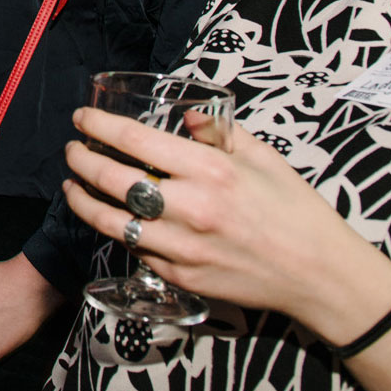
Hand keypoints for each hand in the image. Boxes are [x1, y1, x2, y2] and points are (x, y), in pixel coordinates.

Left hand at [62, 105, 390, 343]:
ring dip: (82, 200)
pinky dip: (118, 230)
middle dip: (81, 160)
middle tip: (72, 149)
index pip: (135, 140)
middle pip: (112, 179)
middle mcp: (190, 208)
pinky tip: (112, 217)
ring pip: (111, 221)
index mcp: (211, 171)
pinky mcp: (178, 276)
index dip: (99, 126)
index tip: (82, 118)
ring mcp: (181, 247)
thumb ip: (220, 133)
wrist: (318, 275)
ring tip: (72, 185)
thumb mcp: (264, 158)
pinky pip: (135, 248)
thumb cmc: (296, 212)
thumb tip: (186, 115)